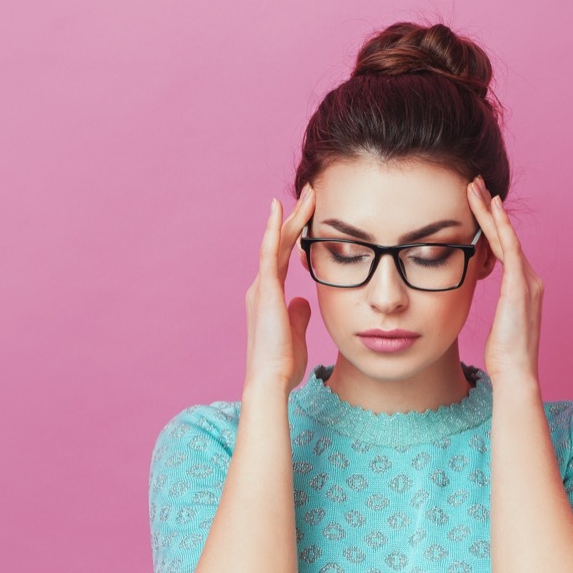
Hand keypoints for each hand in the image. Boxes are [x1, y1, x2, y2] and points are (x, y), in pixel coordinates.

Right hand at [244, 185, 316, 395]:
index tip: (309, 216)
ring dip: (291, 217)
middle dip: (296, 218)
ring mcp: (261, 287)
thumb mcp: (296, 332)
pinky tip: (278, 211)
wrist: (271, 379)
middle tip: (311, 193)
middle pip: (280, 244)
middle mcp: (262, 287)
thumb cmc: (282, 363)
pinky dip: (272, 230)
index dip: (296, 235)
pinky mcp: (265, 292)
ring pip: (276, 242)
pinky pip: (268, 254)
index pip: (284, 257)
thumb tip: (304, 301)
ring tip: (307, 194)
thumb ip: (299, 314)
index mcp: (270, 296)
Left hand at [467, 176, 543, 383]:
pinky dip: (501, 226)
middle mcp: (530, 279)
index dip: (489, 224)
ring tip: (474, 187)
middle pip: (505, 236)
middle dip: (489, 209)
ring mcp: (528, 281)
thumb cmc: (504, 355)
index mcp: (523, 287)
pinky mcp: (520, 286)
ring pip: (506, 236)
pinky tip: (493, 208)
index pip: (503, 247)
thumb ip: (494, 306)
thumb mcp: (497, 324)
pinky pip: (510, 248)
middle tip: (474, 183)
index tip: (476, 203)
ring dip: (490, 210)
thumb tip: (477, 300)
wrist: (516, 372)